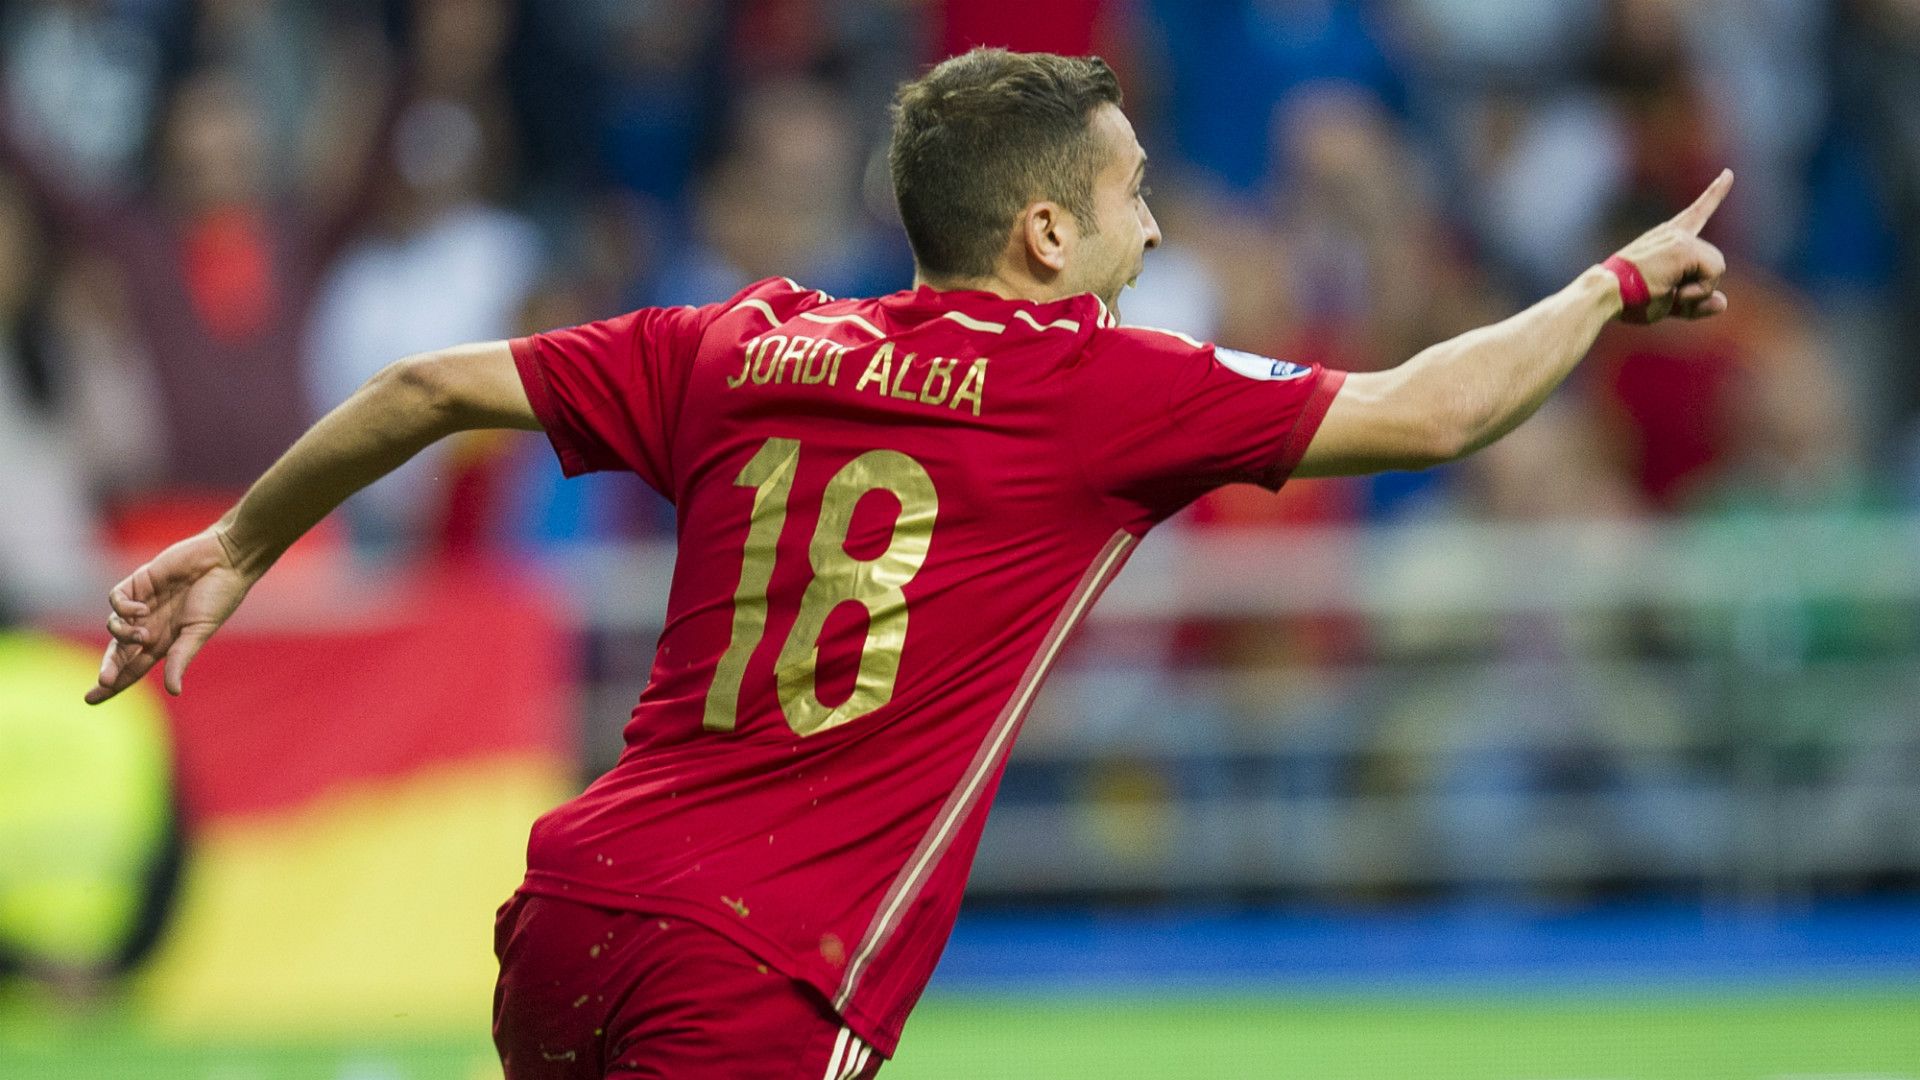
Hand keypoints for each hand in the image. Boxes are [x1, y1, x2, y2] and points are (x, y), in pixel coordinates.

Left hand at [86, 529, 254, 703]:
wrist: (225, 559)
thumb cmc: (219, 597)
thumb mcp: (199, 632)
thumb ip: (181, 659)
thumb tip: (173, 692)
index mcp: (166, 642)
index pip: (133, 668)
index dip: (113, 684)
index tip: (90, 699)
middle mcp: (151, 625)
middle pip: (119, 652)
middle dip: (109, 667)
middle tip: (103, 680)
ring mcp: (144, 604)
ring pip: (115, 626)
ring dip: (123, 635)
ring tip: (142, 634)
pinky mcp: (139, 582)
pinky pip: (116, 599)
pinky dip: (122, 608)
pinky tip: (140, 609)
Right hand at [1612, 169, 1732, 321]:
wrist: (1605, 294)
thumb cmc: (1629, 300)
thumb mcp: (1670, 304)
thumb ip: (1697, 303)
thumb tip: (1723, 303)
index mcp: (1666, 239)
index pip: (1696, 213)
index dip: (1715, 193)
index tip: (1729, 173)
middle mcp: (1674, 233)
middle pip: (1714, 263)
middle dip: (1701, 288)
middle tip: (1671, 298)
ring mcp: (1679, 237)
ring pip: (1717, 268)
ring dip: (1699, 290)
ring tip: (1669, 294)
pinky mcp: (1683, 247)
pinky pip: (1713, 273)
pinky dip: (1699, 290)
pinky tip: (1674, 292)